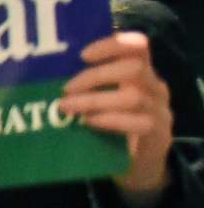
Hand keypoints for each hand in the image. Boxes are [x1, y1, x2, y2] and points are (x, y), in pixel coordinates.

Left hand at [58, 29, 174, 207]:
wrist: (140, 163)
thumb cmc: (113, 123)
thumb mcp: (104, 98)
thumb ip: (89, 85)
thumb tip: (48, 72)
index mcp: (142, 72)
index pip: (138, 46)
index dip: (112, 45)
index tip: (83, 55)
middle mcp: (155, 87)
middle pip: (135, 68)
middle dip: (96, 76)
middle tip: (66, 89)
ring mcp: (159, 110)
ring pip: (133, 97)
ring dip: (94, 100)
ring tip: (67, 107)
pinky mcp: (158, 134)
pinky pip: (139, 123)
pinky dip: (110, 120)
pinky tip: (89, 122)